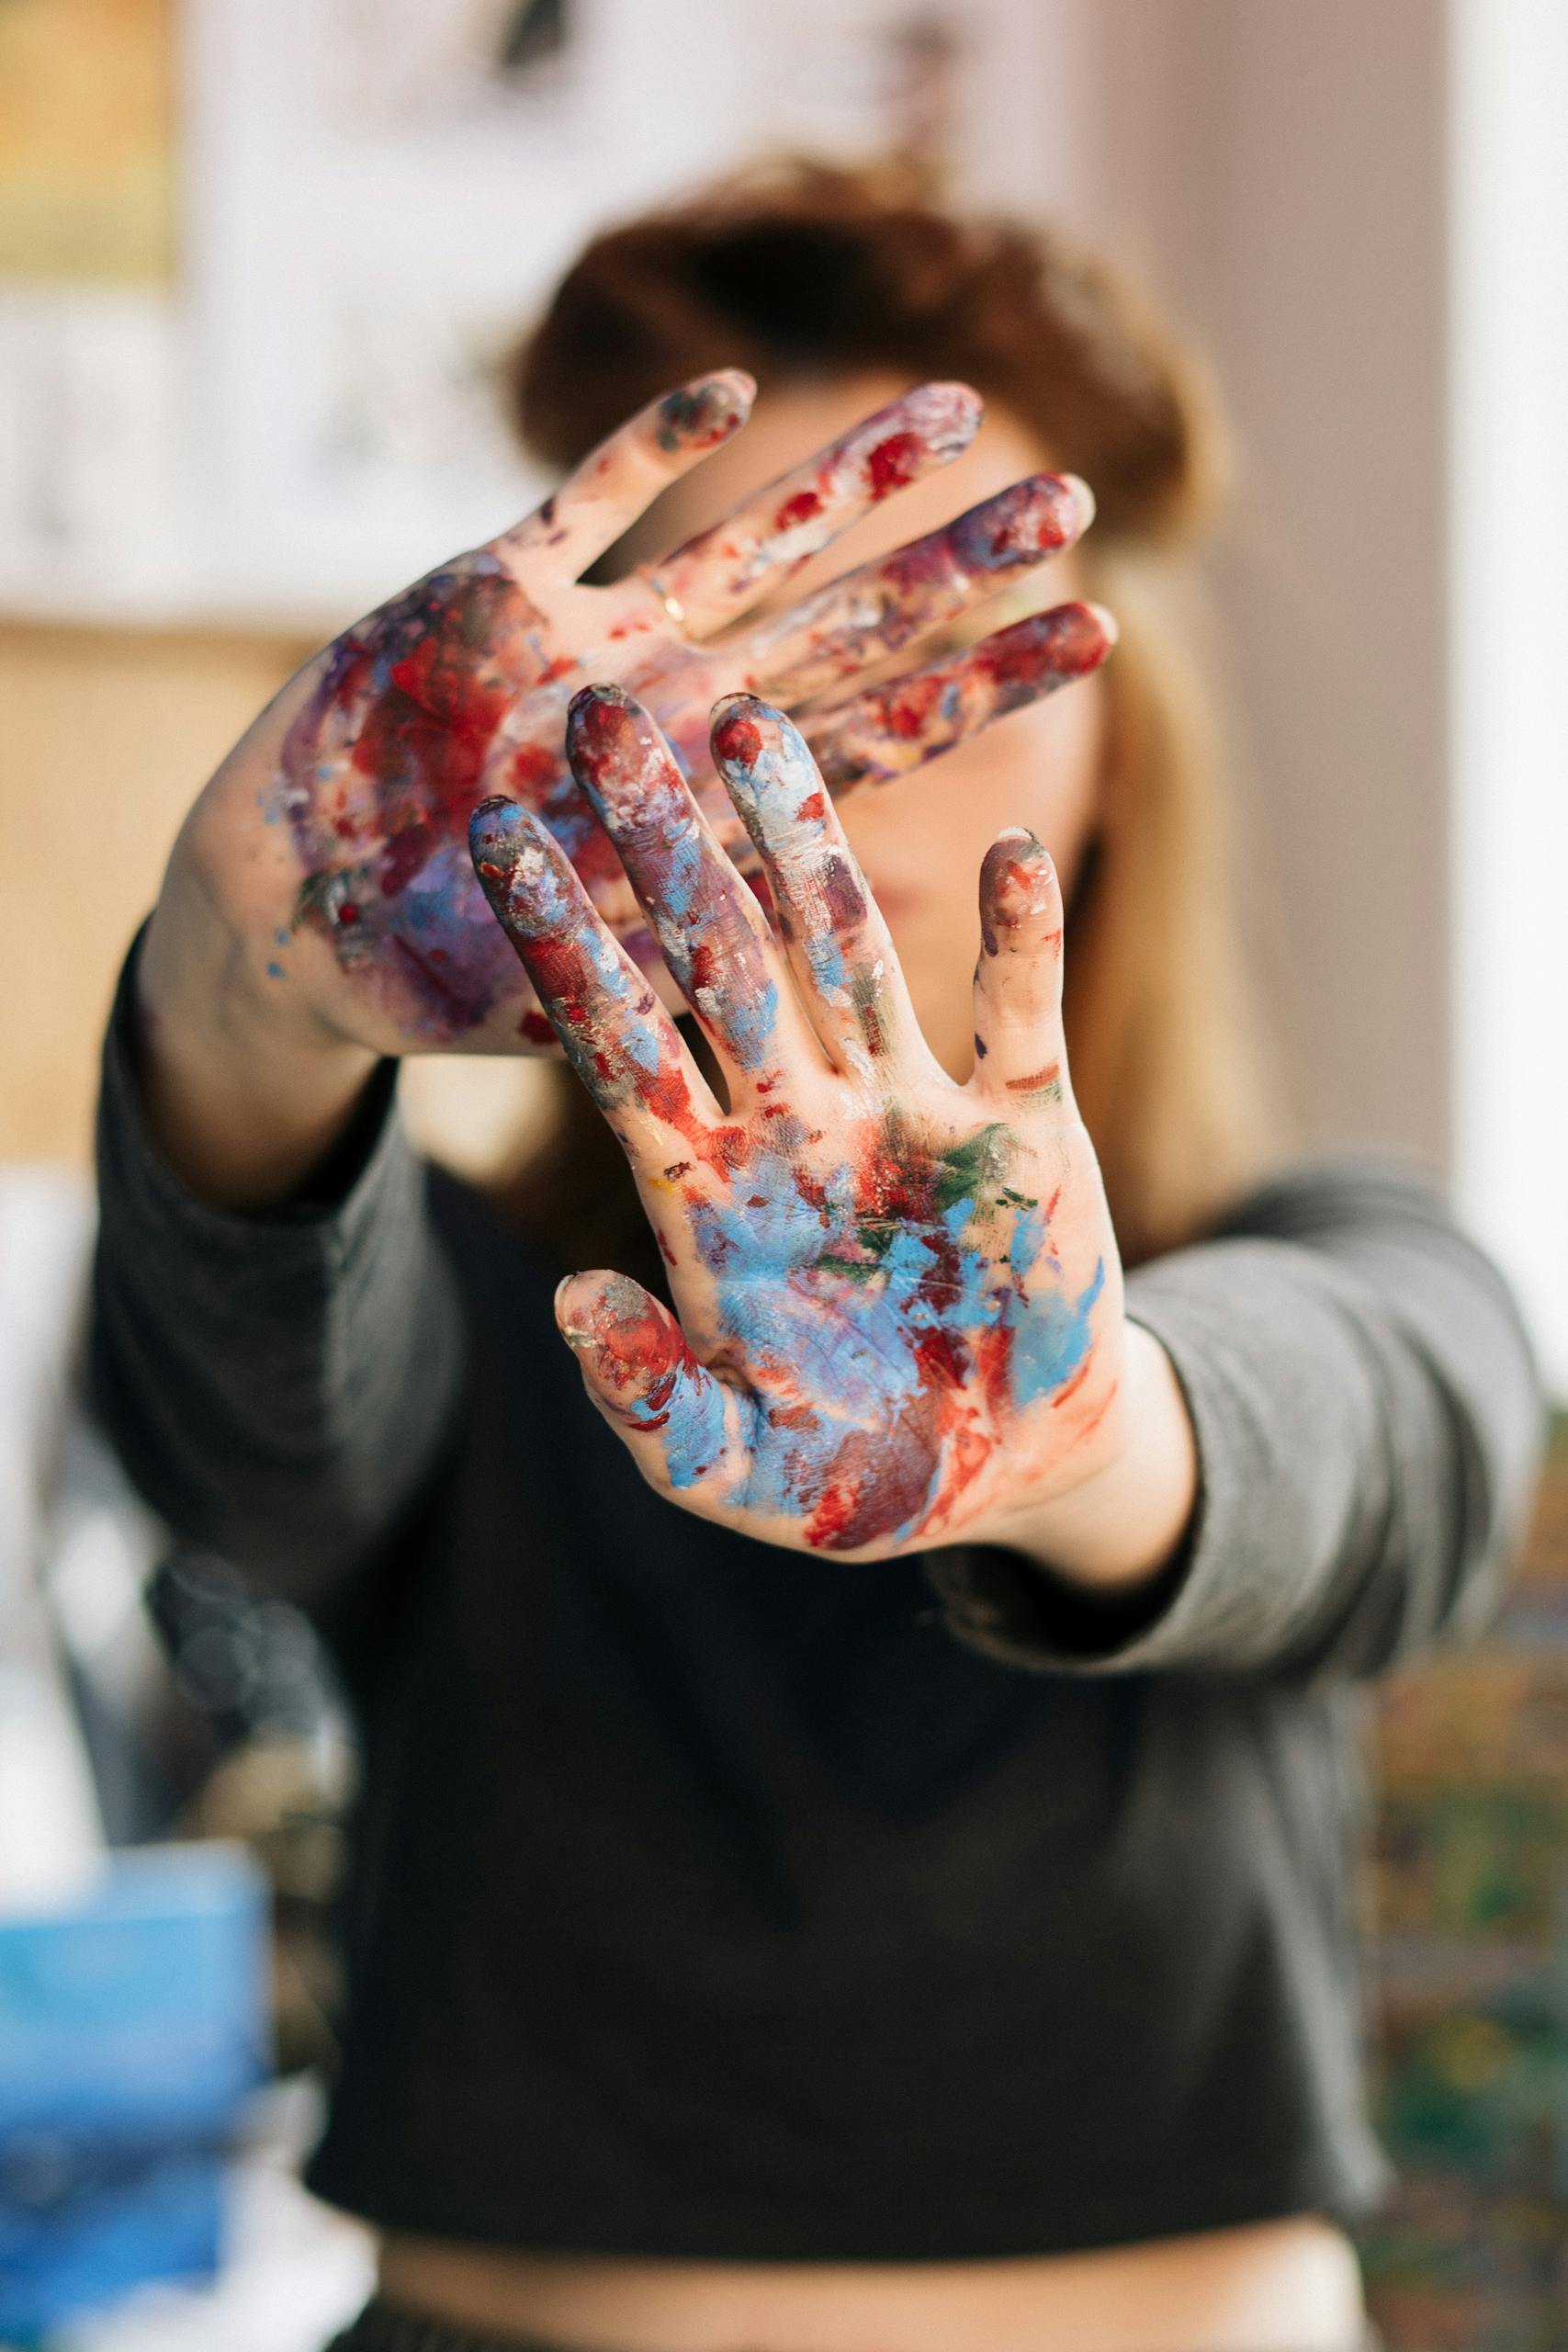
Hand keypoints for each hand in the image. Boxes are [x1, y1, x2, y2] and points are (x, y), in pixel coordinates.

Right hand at [159, 372, 1108, 1067]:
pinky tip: (733, 390)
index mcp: (697, 816)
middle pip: (841, 631)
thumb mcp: (556, 989)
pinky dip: (647, 449)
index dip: (981, 682)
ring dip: (844, 482)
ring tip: (957, 408)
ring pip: (742, 545)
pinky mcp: (485, 591)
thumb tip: (792, 940)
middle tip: (1076, 502)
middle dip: (952, 569)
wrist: (289, 918)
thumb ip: (655, 955)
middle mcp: (665, 717)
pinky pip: (580, 503)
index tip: (1096, 632)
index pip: (874, 740)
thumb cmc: (426, 979)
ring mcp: (584, 645)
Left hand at [470, 687, 1158, 1567]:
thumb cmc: (850, 1478)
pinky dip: (1024, 938)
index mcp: (711, 1193)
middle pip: (720, 960)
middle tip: (601, 718)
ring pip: (850, 953)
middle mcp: (800, 1123)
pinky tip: (1011, 850)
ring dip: (808, 846)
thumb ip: (649, 1399)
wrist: (1009, 1474)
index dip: (564, 948)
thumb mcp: (731, 1467)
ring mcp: (913, 1113)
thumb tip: (567, 1301)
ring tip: (759, 727)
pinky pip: (1024, 1014)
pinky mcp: (1029, 1127)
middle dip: (661, 847)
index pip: (620, 1047)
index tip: (497, 842)